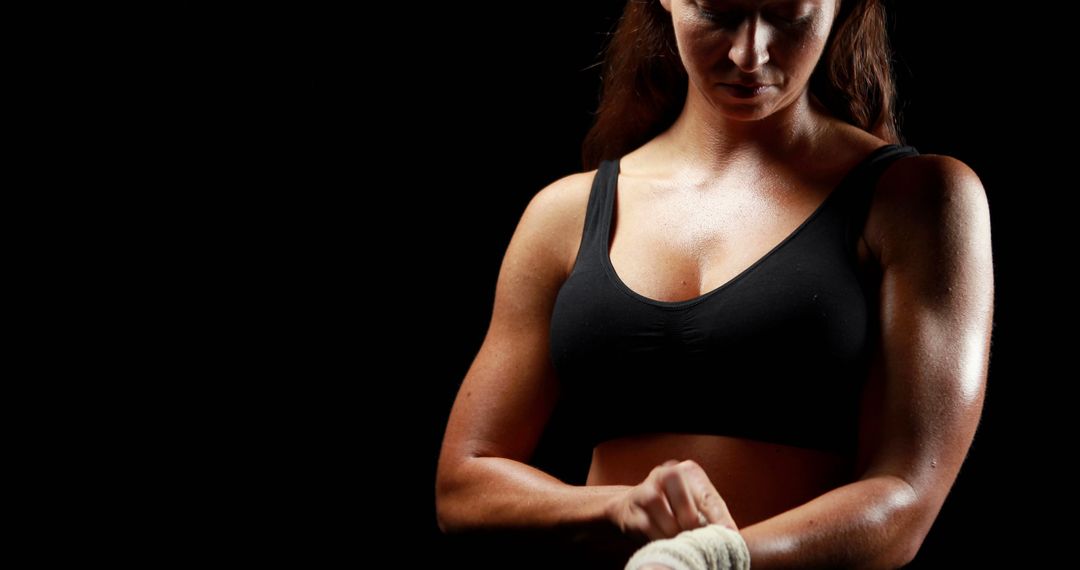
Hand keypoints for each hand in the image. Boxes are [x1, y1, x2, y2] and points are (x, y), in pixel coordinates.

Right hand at [605, 459, 737, 542]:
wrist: (631, 506)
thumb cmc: (671, 508)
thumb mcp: (693, 504)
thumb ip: (709, 515)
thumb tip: (729, 536)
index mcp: (688, 472)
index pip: (709, 498)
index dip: (720, 520)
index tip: (730, 537)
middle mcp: (666, 474)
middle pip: (686, 506)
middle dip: (693, 528)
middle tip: (699, 542)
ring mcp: (645, 490)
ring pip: (665, 516)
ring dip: (675, 534)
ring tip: (680, 541)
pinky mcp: (631, 510)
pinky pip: (648, 528)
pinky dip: (659, 538)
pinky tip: (665, 542)